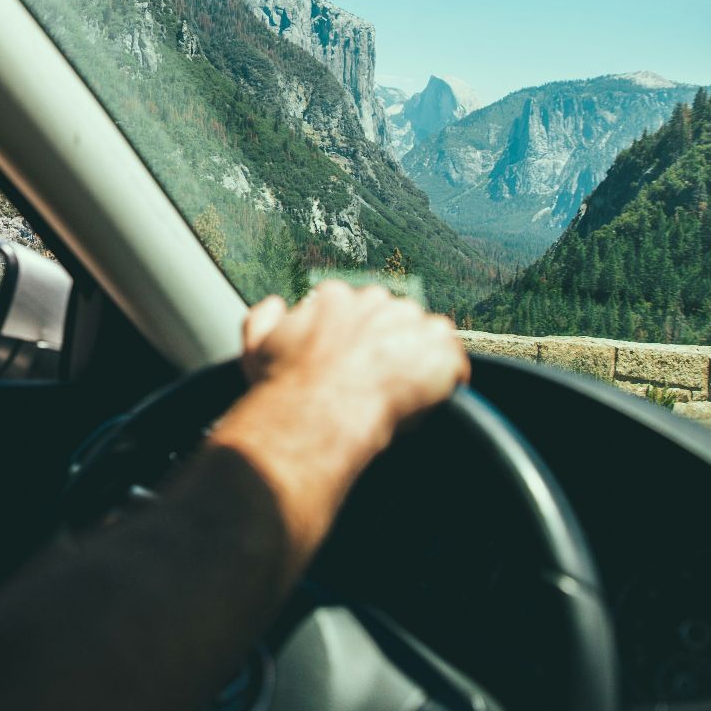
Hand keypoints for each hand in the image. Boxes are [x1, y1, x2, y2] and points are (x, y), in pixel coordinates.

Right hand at [240, 281, 468, 432]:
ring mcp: (409, 323)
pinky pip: (455, 360)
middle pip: (391, 318)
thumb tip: (275, 305)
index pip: (353, 308)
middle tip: (376, 380)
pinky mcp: (439, 349)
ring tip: (402, 392)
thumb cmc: (284, 386)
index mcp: (334, 298)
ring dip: (417, 359)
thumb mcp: (255, 346)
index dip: (353, 338)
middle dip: (387, 345)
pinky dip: (448, 378)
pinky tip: (433, 398)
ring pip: (424, 335)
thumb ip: (263, 317)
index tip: (350, 362)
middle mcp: (374, 301)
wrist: (315, 412)